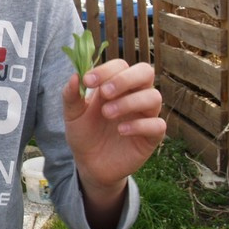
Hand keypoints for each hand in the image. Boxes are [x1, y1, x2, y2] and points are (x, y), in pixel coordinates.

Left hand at [63, 59, 165, 192]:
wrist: (89, 163)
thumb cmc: (84, 133)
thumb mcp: (72, 115)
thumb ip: (71, 96)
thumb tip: (74, 76)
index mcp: (115, 85)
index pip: (120, 65)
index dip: (106, 70)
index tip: (88, 81)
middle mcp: (134, 95)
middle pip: (145, 72)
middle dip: (124, 79)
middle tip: (104, 93)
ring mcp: (145, 115)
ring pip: (154, 97)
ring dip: (129, 102)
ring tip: (107, 113)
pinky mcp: (152, 136)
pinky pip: (158, 125)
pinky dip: (140, 125)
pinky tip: (121, 130)